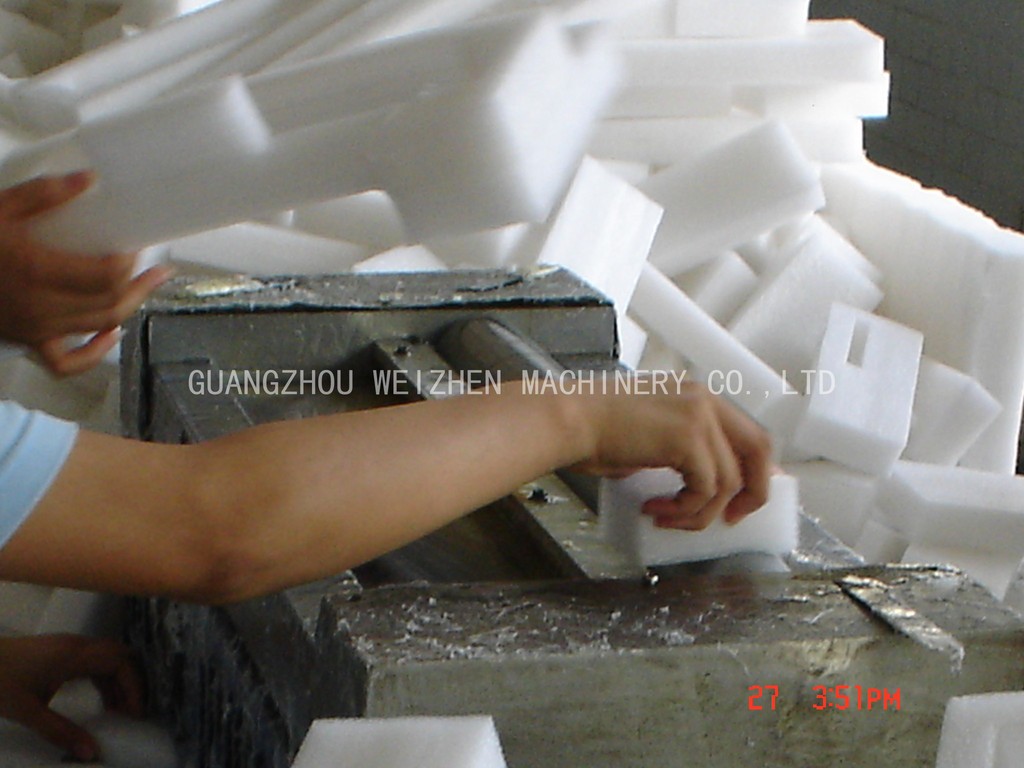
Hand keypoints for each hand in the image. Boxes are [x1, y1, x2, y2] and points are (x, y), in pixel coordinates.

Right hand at [0, 172, 172, 375]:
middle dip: (139, 286)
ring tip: (146, 289)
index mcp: (35, 270)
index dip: (128, 265)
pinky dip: (93, 354)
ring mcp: (37, 327)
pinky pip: (66, 362)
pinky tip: (109, 335)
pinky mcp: (29, 340)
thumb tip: (88, 179)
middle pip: (110, 302)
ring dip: (128, 308)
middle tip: (156, 268)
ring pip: (98, 326)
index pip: (104, 276)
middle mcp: (41, 305)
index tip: (136, 247)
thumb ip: (44, 193)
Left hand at [0, 634, 143, 760]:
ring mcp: (68, 645)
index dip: (134, 686)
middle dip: (131, 682)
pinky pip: (93, 660)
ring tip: (116, 711)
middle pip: (120, 655)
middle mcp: (77, 645)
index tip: (135, 713)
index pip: (120, 662)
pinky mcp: (60, 650)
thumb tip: (91, 753)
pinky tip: (97, 699)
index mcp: (74, 655)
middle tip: (131, 711)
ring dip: (116, 681)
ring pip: (107, 657)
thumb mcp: (29, 712)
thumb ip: (61, 732)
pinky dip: (102, 678)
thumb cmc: (0, 683)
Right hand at [568, 378, 772, 530]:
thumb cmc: (593, 428)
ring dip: (699, 511)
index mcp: (696, 396)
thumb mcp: (649, 434)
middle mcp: (704, 400)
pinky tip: (656, 508)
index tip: (741, 499)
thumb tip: (697, 486)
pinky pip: (704, 489)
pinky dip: (684, 509)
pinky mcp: (688, 438)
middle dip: (752, 491)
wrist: (570, 420)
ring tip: (667, 517)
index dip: (753, 470)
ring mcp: (699, 417)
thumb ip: (679, 451)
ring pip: (728, 480)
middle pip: (758, 449)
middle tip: (730, 518)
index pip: (746, 432)